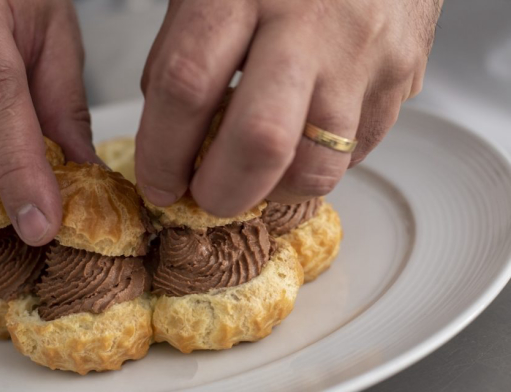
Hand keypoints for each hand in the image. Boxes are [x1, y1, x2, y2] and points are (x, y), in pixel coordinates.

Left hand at [136, 0, 441, 215]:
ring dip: (275, 191)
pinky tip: (301, 139)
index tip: (158, 183)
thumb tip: (171, 141)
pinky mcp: (401, 77)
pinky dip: (317, 164)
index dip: (163, 152)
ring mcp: (362, 54)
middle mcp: (308, 23)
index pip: (186, 86)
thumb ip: (187, 56)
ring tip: (257, 174)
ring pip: (318, 167)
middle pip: (260, 141)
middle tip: (207, 200)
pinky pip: (355, 153)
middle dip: (223, 193)